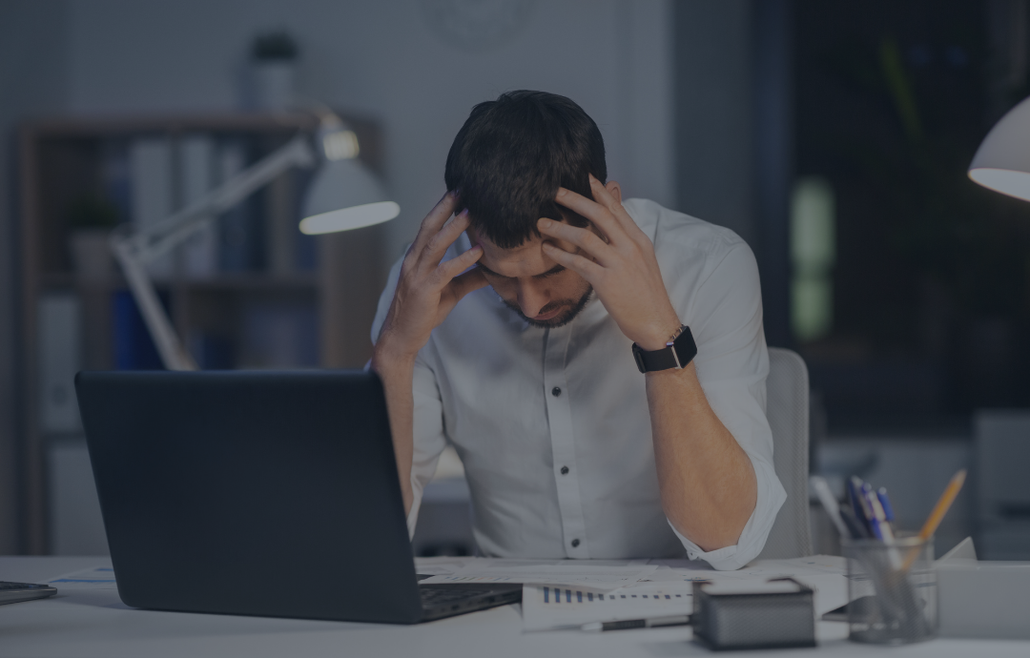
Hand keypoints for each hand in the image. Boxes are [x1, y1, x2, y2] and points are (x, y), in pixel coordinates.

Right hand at [375, 192, 486, 361]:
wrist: (402, 337)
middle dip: (445, 207)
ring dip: (454, 228)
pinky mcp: (424, 291)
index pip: (429, 227)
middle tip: (462, 188)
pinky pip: (444, 271)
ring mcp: (417, 275)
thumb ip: (469, 278)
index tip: (459, 191)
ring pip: (435, 245)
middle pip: (429, 227)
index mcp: (417, 258)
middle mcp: (414, 262)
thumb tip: (492, 269)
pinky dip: (462, 260)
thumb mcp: (451, 292)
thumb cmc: (423, 313)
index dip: (443, 208)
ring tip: (471, 213)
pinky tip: (477, 251)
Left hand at [539, 175, 680, 349]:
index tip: (584, 177)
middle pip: (600, 215)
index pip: (617, 209)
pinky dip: (561, 255)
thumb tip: (612, 225)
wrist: (656, 322)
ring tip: (542, 223)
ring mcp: (619, 264)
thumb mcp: (642, 260)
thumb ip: (625, 240)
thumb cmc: (647, 294)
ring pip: (586, 237)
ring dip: (561, 228)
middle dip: (576, 200)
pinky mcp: (607, 282)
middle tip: (555, 192)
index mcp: (639, 240)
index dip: (599, 192)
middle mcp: (630, 247)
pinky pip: (579, 263)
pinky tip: (548, 250)